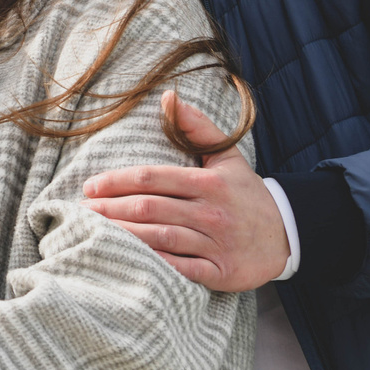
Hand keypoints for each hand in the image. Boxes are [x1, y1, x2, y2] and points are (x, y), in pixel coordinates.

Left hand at [82, 91, 287, 291]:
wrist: (287, 236)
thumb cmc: (247, 196)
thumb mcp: (227, 157)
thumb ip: (197, 127)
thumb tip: (169, 97)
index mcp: (208, 182)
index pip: (153, 178)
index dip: (117, 181)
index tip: (91, 187)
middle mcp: (211, 211)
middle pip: (150, 207)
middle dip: (111, 209)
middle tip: (82, 212)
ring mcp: (216, 243)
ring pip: (161, 237)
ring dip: (124, 236)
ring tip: (95, 233)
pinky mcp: (220, 271)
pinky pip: (181, 269)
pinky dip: (154, 266)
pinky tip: (129, 262)